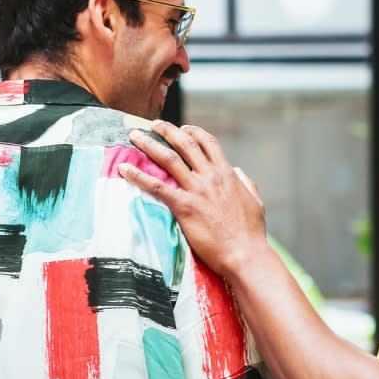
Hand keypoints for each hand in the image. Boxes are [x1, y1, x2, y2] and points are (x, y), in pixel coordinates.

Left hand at [121, 122, 268, 278]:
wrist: (244, 253)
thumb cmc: (251, 232)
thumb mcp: (255, 201)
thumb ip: (246, 183)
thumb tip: (238, 171)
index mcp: (227, 173)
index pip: (208, 142)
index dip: (194, 132)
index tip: (183, 128)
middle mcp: (210, 176)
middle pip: (185, 144)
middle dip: (167, 130)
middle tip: (152, 124)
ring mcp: (196, 190)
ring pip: (168, 158)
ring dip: (149, 144)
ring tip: (134, 136)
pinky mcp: (184, 207)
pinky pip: (156, 186)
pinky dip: (138, 175)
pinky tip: (124, 169)